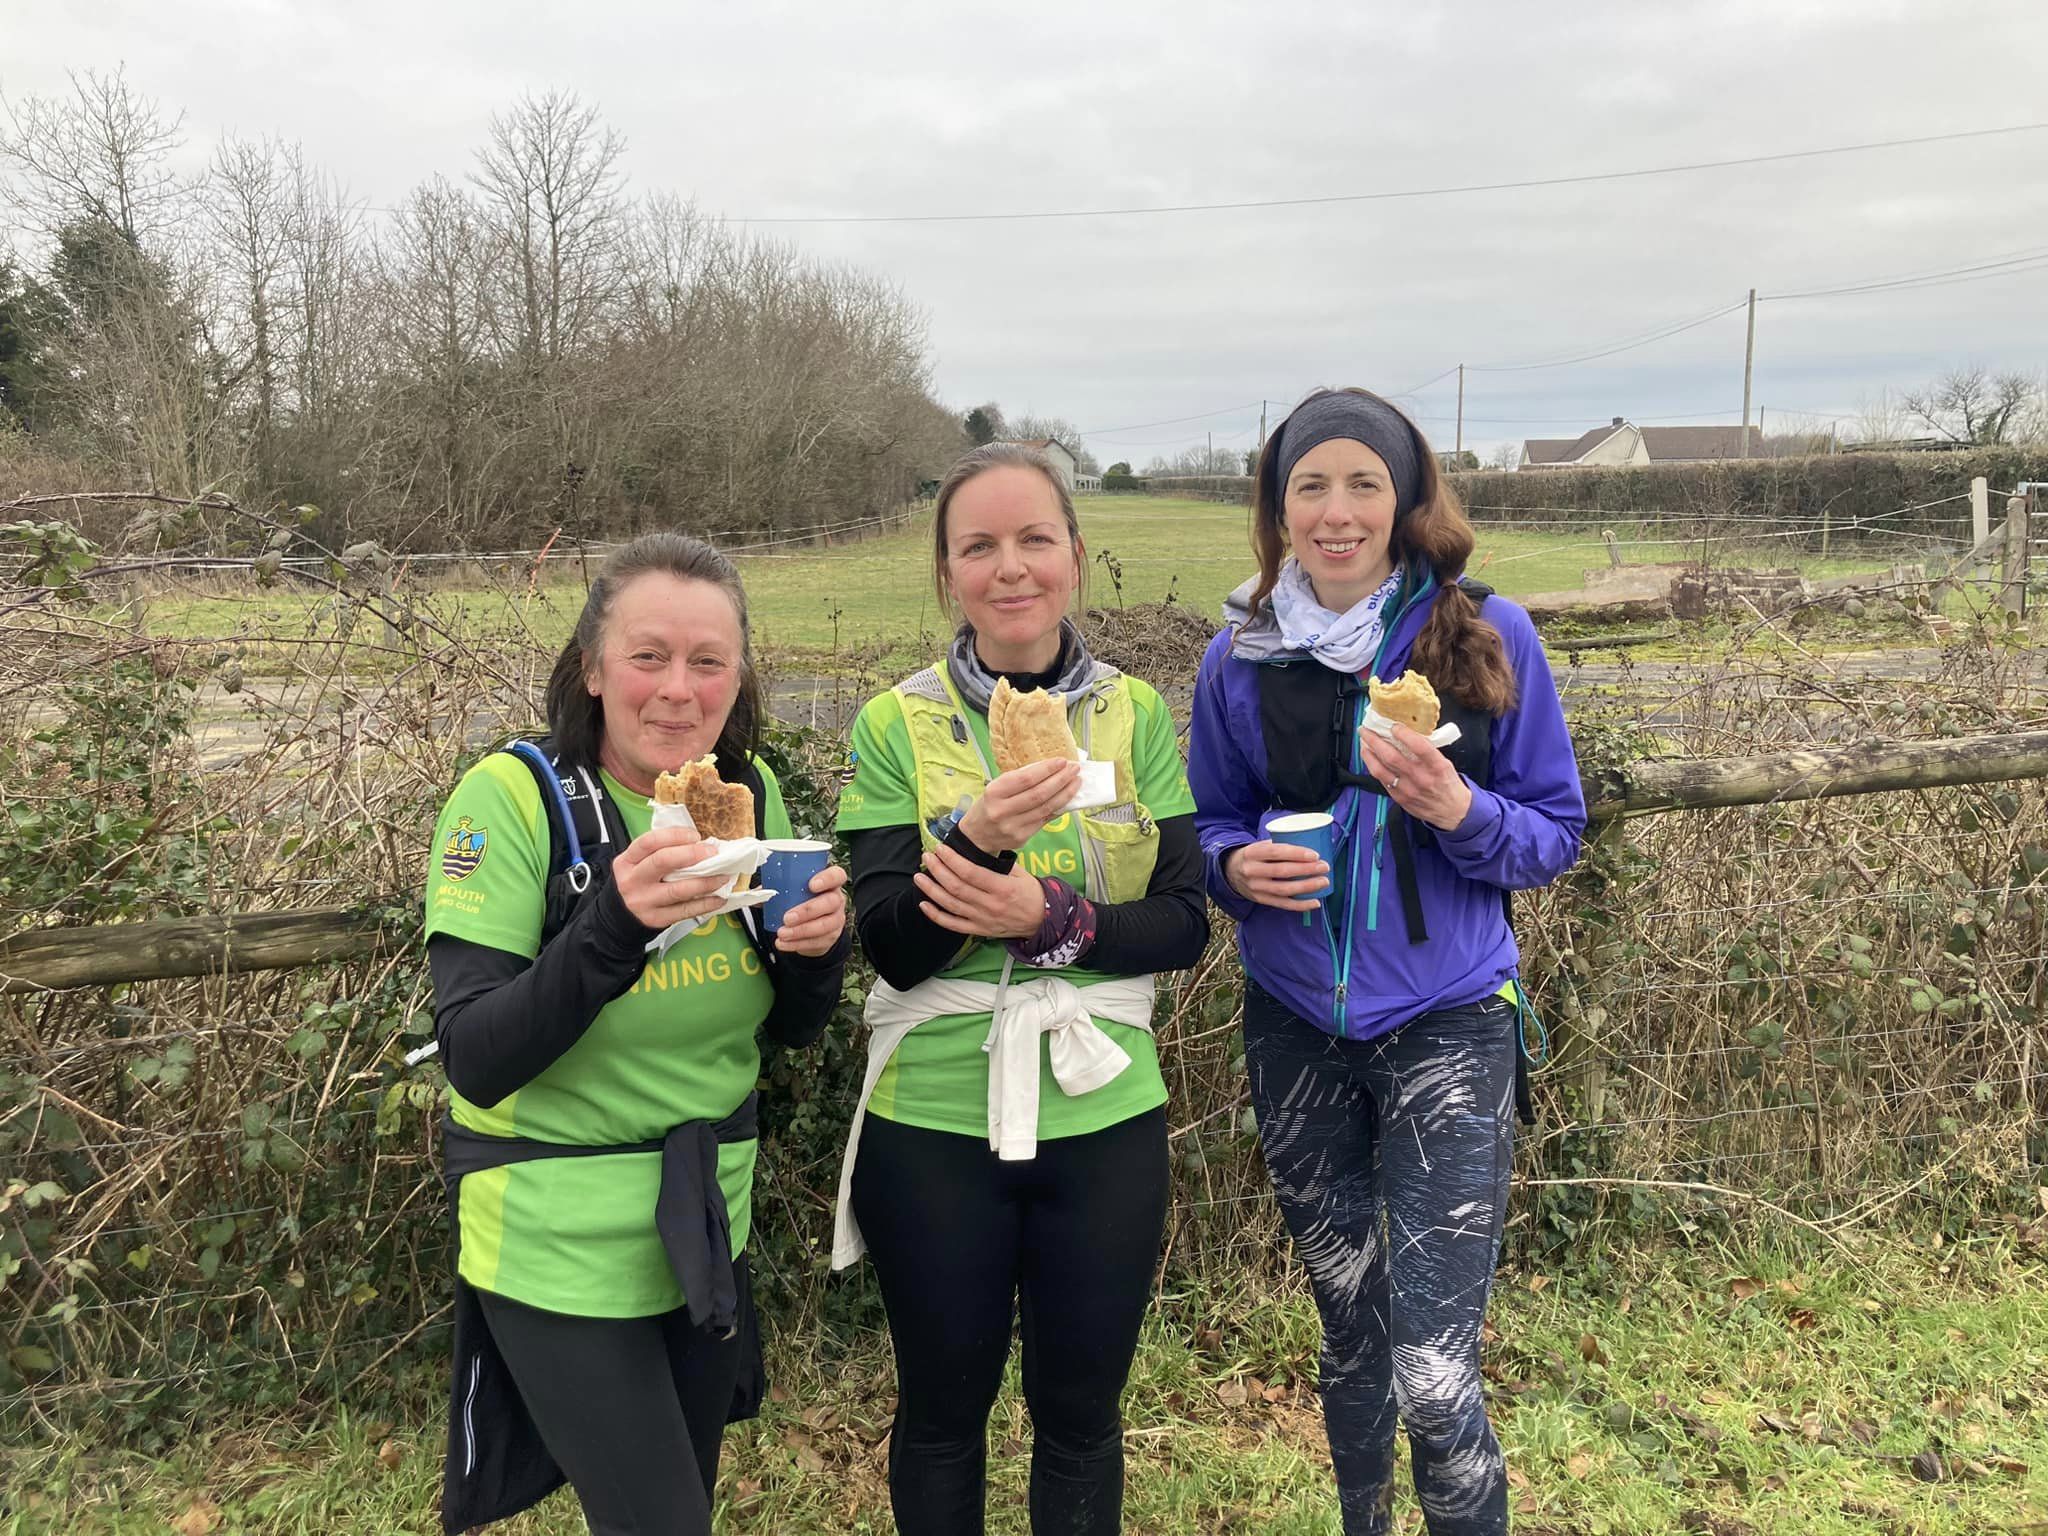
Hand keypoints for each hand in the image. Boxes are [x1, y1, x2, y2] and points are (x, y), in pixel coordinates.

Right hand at [610, 825, 732, 929]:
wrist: (622, 916)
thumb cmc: (639, 882)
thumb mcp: (639, 863)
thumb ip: (662, 851)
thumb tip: (701, 845)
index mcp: (628, 861)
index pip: (650, 842)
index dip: (675, 836)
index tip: (695, 836)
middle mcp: (633, 880)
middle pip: (662, 861)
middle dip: (692, 854)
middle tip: (713, 853)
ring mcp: (644, 901)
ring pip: (678, 889)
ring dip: (705, 882)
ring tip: (722, 876)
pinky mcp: (656, 918)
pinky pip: (686, 910)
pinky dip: (706, 903)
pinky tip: (718, 898)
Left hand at [774, 863, 848, 956]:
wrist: (812, 926)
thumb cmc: (801, 901)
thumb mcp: (792, 891)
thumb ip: (776, 887)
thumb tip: (755, 892)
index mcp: (829, 882)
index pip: (837, 875)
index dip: (827, 879)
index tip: (811, 885)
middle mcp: (836, 899)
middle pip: (830, 902)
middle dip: (807, 910)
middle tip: (787, 917)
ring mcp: (836, 919)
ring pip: (824, 925)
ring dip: (801, 930)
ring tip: (782, 933)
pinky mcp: (830, 937)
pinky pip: (816, 941)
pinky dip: (797, 944)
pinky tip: (783, 943)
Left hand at [913, 844, 1046, 939]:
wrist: (1043, 922)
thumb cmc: (1031, 893)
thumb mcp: (1021, 874)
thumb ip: (999, 864)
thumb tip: (976, 851)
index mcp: (1002, 888)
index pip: (970, 872)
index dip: (952, 860)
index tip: (940, 848)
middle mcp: (989, 905)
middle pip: (956, 887)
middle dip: (938, 870)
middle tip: (927, 857)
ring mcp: (982, 919)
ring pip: (951, 904)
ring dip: (932, 890)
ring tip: (919, 877)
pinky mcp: (978, 930)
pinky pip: (953, 924)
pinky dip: (936, 915)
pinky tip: (924, 904)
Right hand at [956, 758, 1080, 853]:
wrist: (976, 836)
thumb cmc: (989, 806)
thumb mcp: (996, 788)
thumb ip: (1019, 781)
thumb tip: (1050, 770)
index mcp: (994, 792)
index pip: (1026, 779)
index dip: (1046, 769)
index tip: (1062, 761)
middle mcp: (1002, 810)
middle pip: (1039, 794)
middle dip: (1060, 780)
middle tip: (1074, 769)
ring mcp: (1013, 826)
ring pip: (1046, 808)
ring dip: (1065, 794)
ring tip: (1076, 782)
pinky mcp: (1021, 838)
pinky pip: (1045, 820)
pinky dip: (1059, 808)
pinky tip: (1067, 799)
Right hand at [1223, 840, 1328, 911]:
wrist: (1230, 872)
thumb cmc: (1254, 856)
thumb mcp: (1259, 846)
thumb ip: (1279, 845)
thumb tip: (1312, 842)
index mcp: (1252, 852)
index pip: (1276, 852)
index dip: (1296, 853)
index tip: (1315, 854)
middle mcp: (1252, 871)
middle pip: (1282, 871)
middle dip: (1306, 870)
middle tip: (1325, 867)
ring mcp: (1256, 887)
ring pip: (1284, 889)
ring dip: (1307, 886)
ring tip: (1324, 882)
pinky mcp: (1260, 900)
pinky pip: (1283, 904)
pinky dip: (1300, 905)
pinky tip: (1315, 902)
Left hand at [1357, 723, 1472, 830]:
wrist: (1452, 812)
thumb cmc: (1448, 784)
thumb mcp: (1445, 763)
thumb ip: (1428, 750)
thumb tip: (1407, 731)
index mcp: (1437, 767)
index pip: (1419, 747)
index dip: (1404, 734)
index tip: (1394, 725)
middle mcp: (1421, 778)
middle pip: (1392, 757)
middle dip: (1375, 740)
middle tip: (1366, 730)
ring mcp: (1408, 790)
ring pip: (1380, 770)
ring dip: (1368, 754)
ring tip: (1364, 743)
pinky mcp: (1399, 798)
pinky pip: (1381, 780)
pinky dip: (1373, 767)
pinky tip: (1370, 758)